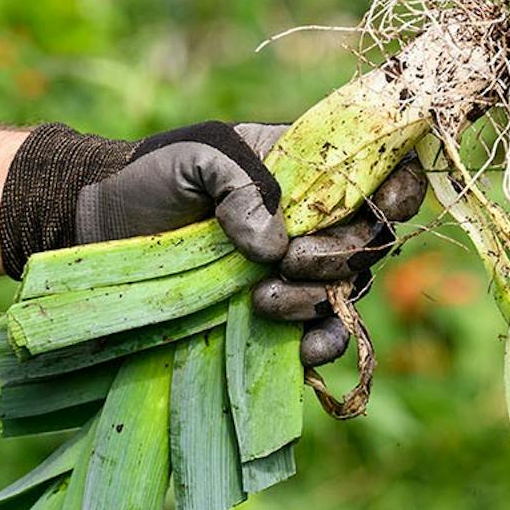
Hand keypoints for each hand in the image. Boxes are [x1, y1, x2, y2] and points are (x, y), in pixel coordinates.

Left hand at [0, 122, 426, 364]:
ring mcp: (301, 270)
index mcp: (311, 170)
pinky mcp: (280, 314)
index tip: (380, 206)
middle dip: (339, 254)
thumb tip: (273, 241)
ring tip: (264, 298)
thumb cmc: (156, 179)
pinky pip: (325, 334)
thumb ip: (239, 183)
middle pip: (371, 240)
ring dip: (318, 298)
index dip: (398, 188)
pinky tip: (302, 350)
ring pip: (349, 289)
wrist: (110, 227)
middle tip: (289, 258)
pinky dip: (324, 344)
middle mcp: (318, 221)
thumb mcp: (194, 158)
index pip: (383, 174)